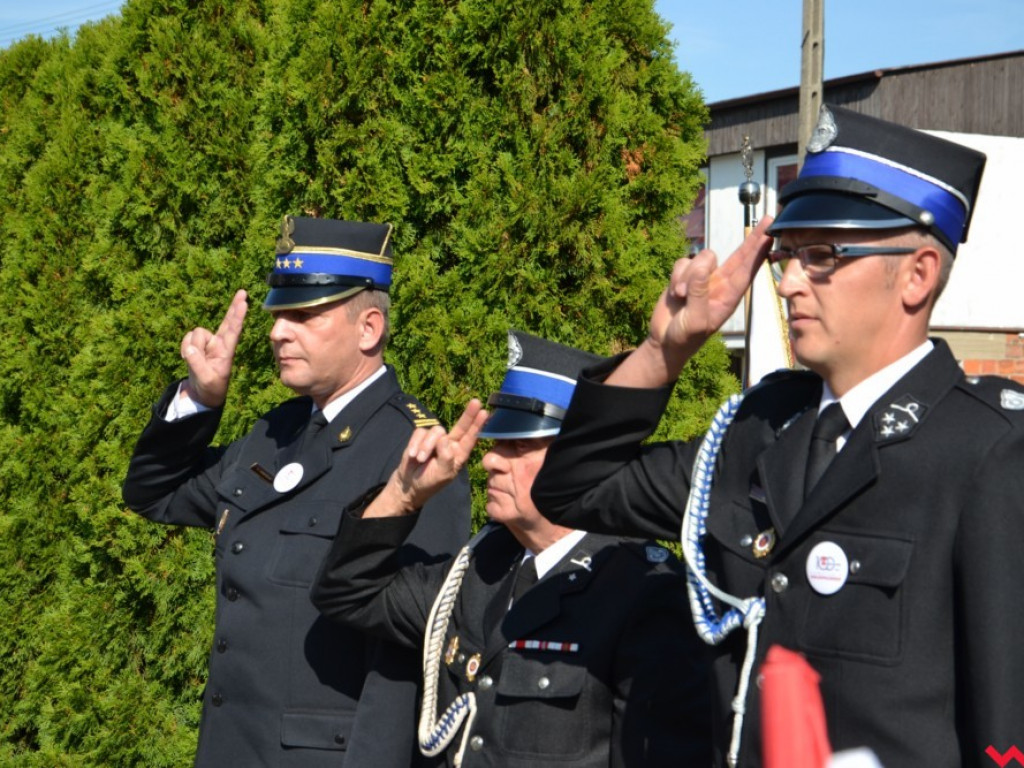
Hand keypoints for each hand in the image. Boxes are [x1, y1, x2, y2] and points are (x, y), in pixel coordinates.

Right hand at [180, 289, 247, 407]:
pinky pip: (187, 338)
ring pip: (196, 332)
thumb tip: (190, 348)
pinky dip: (185, 347)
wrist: (202, 392)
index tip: (244, 303)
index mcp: (227, 351)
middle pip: (227, 321)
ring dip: (192, 346)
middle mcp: (220, 343)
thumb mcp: (205, 379)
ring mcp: (209, 342)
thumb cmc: (210, 387)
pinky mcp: (198, 343)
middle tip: (243, 292)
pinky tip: (189, 356)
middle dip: (233, 307)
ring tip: (196, 360)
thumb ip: (197, 364)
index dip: (237, 316)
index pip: (234, 330)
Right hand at [364, 400, 489, 517]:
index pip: (470, 438)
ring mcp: (435, 440)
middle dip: (468, 414)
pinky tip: (413, 455)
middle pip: (461, 426)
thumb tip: (444, 439)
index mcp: (459, 454)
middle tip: (476, 402)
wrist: (408, 484)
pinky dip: (415, 444)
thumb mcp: (442, 475)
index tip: (484, 413)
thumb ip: (446, 458)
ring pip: (436, 431)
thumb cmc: (429, 482)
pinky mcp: (421, 437)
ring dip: (426, 446)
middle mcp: (450, 444)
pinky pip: (420, 432)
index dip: (477, 426)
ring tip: (420, 459)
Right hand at [610, 217, 772, 386]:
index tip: (771, 233)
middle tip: (766, 220)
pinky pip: (682, 262)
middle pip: (739, 255)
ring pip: (701, 258)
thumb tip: (702, 265)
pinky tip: (675, 293)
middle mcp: (720, 284)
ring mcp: (702, 279)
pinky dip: (676, 276)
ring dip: (687, 276)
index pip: (749, 269)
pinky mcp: (685, 276)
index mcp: (730, 296)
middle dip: (752, 239)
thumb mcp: (695, 320)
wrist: (664, 341)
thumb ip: (699, 292)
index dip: (760, 250)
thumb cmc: (686, 337)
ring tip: (681, 296)